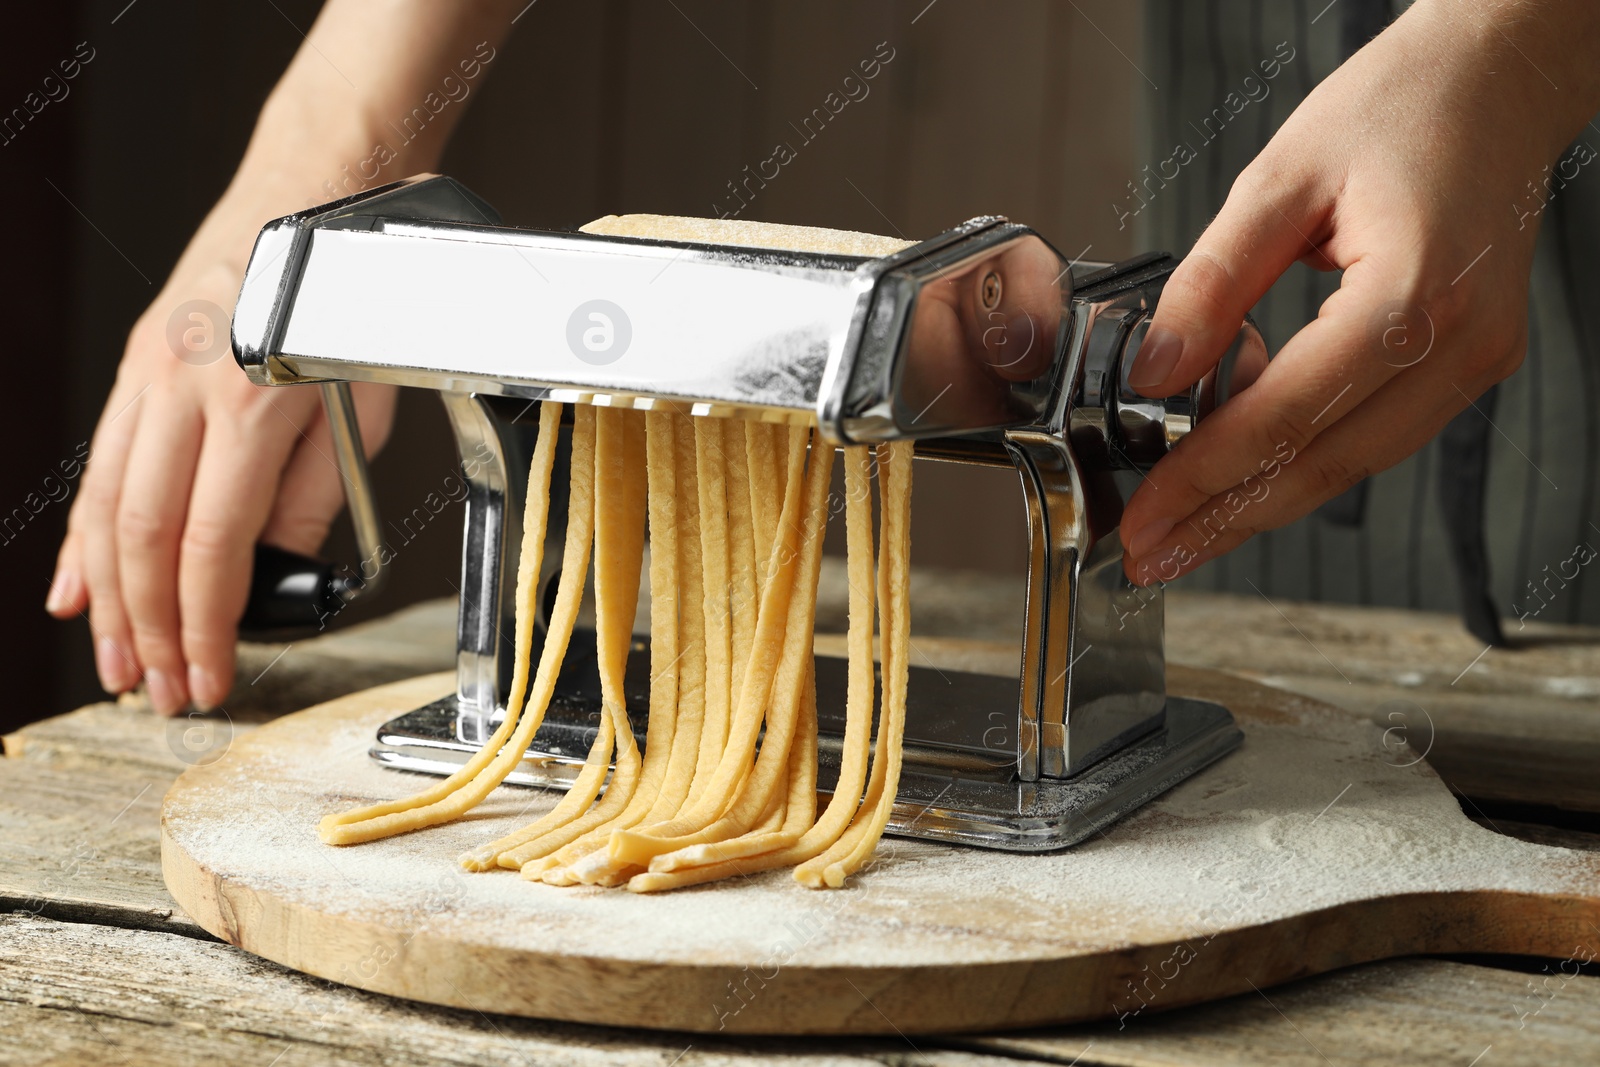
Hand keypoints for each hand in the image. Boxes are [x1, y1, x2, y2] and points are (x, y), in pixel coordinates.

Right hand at [43, 0, 522, 713]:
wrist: (317, 200)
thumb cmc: (356, 302)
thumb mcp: (364, 408)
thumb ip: (314, 494)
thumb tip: (276, 567)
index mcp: (251, 406)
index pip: (212, 546)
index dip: (206, 625)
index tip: (212, 676)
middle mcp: (183, 390)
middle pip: (144, 538)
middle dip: (149, 628)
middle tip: (158, 690)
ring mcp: (149, 374)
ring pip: (106, 507)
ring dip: (108, 597)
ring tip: (115, 662)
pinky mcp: (138, 366)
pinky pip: (100, 465)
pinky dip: (85, 535)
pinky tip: (76, 589)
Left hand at [1118, 0, 1599, 585]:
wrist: (1498, 80)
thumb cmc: (1397, 109)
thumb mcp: (1278, 181)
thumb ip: (1212, 284)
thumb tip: (1155, 374)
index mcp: (1412, 295)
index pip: (1287, 417)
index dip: (1205, 476)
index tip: (1142, 516)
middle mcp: (1459, 344)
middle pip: (1324, 466)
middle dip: (1226, 519)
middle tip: (1148, 553)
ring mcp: (1476, 361)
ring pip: (1353, 466)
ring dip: (1261, 506)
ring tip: (1183, 533)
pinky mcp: (1470, 362)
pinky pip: (1377, 436)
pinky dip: (1305, 463)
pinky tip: (1243, 480)